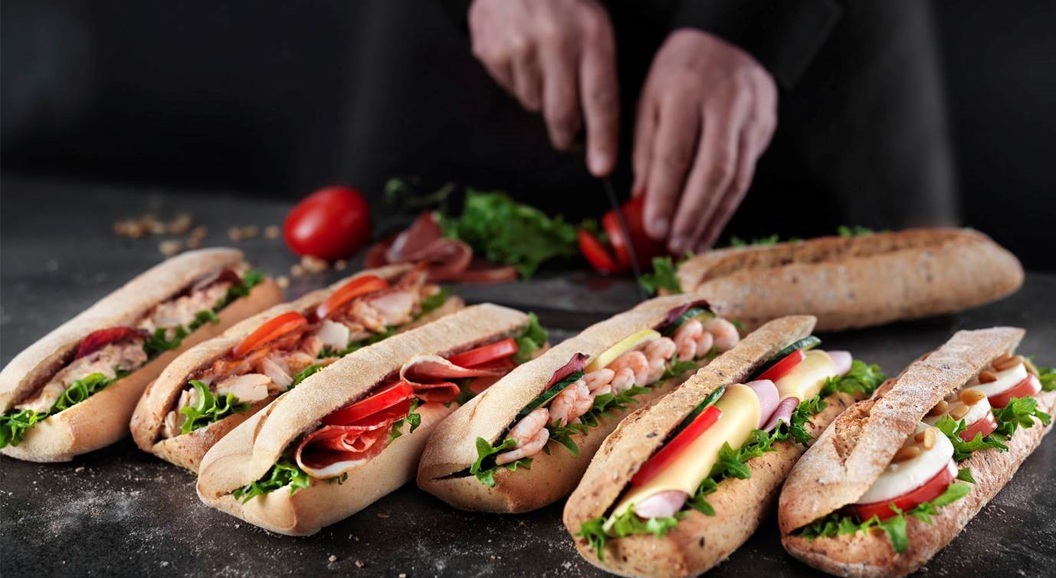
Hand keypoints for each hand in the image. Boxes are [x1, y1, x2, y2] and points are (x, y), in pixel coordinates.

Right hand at [468, 0, 618, 175]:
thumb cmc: (565, 2)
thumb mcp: (595, 25)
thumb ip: (598, 71)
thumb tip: (597, 128)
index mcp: (592, 35)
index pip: (600, 99)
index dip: (602, 138)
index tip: (602, 167)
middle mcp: (556, 43)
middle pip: (563, 114)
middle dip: (568, 137)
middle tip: (569, 140)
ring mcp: (520, 48)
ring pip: (534, 104)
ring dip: (540, 96)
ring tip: (541, 63)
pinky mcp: (492, 51)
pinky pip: (510, 89)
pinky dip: (517, 80)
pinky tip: (520, 54)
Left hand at [632, 29, 777, 253]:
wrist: (727, 38)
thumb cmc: (679, 72)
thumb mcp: (650, 100)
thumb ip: (645, 149)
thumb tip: (643, 199)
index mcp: (685, 93)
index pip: (675, 154)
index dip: (666, 196)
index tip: (655, 227)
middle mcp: (724, 104)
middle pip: (713, 171)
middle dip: (693, 215)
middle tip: (676, 245)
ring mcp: (751, 116)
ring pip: (736, 178)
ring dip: (713, 218)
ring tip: (693, 245)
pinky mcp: (766, 128)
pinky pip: (747, 175)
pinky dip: (727, 206)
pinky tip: (711, 225)